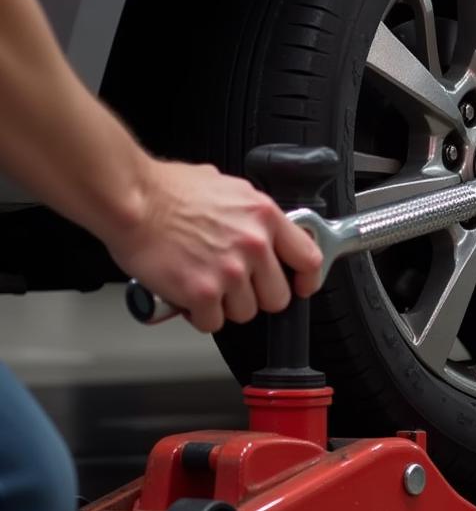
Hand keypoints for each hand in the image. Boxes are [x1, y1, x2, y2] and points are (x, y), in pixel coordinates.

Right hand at [105, 159, 323, 332]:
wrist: (132, 201)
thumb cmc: (168, 190)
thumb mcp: (226, 187)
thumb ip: (249, 211)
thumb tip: (256, 222)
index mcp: (264, 216)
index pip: (308, 258)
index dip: (306, 279)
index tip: (300, 286)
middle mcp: (254, 244)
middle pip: (277, 296)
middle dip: (257, 296)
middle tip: (236, 287)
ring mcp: (230, 270)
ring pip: (245, 313)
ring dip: (226, 307)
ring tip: (206, 286)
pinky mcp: (203, 292)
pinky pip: (212, 323)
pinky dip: (199, 316)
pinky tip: (188, 298)